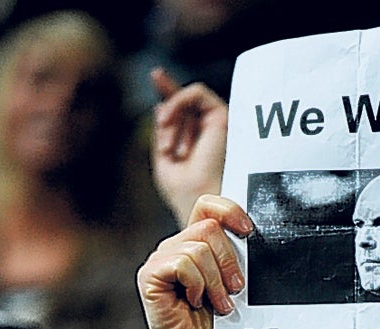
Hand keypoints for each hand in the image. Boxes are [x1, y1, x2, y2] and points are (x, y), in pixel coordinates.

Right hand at [137, 195, 251, 328]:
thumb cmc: (211, 320)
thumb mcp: (227, 281)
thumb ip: (230, 256)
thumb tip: (247, 234)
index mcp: (192, 242)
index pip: (207, 206)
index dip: (229, 211)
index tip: (248, 231)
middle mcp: (173, 246)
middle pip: (208, 228)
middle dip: (228, 261)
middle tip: (234, 288)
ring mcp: (159, 260)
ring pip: (199, 249)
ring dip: (215, 282)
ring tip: (218, 303)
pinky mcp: (149, 275)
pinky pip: (183, 264)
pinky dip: (197, 285)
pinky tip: (194, 302)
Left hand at [151, 70, 228, 225]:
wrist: (200, 201)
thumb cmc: (183, 192)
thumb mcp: (163, 160)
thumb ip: (162, 132)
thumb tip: (161, 105)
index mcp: (196, 143)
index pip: (182, 110)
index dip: (169, 90)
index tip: (156, 75)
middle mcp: (208, 132)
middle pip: (183, 103)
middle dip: (166, 119)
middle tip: (166, 149)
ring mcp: (216, 125)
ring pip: (186, 100)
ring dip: (171, 120)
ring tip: (170, 148)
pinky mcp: (223, 117)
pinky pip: (196, 92)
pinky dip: (178, 101)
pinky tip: (168, 122)